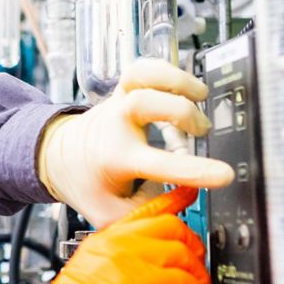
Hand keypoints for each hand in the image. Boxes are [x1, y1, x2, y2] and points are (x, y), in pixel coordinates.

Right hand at [31, 188, 210, 283]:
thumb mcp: (91, 269)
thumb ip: (118, 259)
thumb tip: (143, 267)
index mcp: (106, 236)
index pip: (146, 209)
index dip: (173, 200)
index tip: (189, 193)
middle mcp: (120, 240)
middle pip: (170, 225)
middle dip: (192, 241)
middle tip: (198, 257)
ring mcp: (133, 257)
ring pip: (181, 251)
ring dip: (198, 269)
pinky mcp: (145, 279)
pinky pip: (184, 278)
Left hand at [35, 58, 234, 226]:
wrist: (59, 155)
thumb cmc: (89, 183)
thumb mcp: (111, 214)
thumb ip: (147, 215)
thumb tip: (182, 206)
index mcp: (116, 160)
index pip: (159, 165)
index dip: (194, 171)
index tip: (224, 175)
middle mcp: (116, 126)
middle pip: (143, 104)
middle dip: (180, 112)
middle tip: (202, 131)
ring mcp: (119, 103)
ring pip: (140, 75)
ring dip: (175, 79)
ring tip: (201, 95)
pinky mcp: (124, 90)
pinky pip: (141, 67)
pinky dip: (165, 68)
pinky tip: (182, 82)